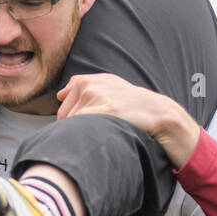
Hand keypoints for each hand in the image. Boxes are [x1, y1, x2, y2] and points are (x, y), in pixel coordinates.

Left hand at [56, 74, 198, 166]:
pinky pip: (80, 126)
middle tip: (99, 128)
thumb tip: (60, 94)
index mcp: (85, 81)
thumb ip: (81, 86)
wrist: (156, 111)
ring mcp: (95, 96)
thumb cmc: (131, 102)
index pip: (62, 106)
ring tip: (104, 130)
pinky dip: (86, 135)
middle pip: (63, 117)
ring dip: (83, 132)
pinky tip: (102, 134)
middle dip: (76, 127)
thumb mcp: (108, 85)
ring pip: (71, 124)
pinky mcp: (104, 109)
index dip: (73, 120)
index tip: (91, 123)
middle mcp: (88, 85)